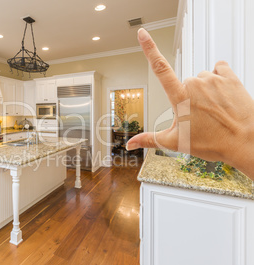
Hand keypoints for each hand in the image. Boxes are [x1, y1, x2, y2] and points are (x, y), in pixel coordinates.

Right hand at [127, 28, 253, 178]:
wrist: (244, 142)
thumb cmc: (212, 143)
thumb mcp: (175, 143)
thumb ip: (150, 139)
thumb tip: (130, 144)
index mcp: (179, 96)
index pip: (159, 67)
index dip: (149, 48)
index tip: (142, 34)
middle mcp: (194, 83)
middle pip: (184, 83)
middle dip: (187, 96)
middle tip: (197, 115)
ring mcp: (213, 79)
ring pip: (201, 79)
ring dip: (204, 90)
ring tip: (213, 109)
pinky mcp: (229, 77)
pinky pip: (219, 68)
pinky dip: (218, 78)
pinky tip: (222, 94)